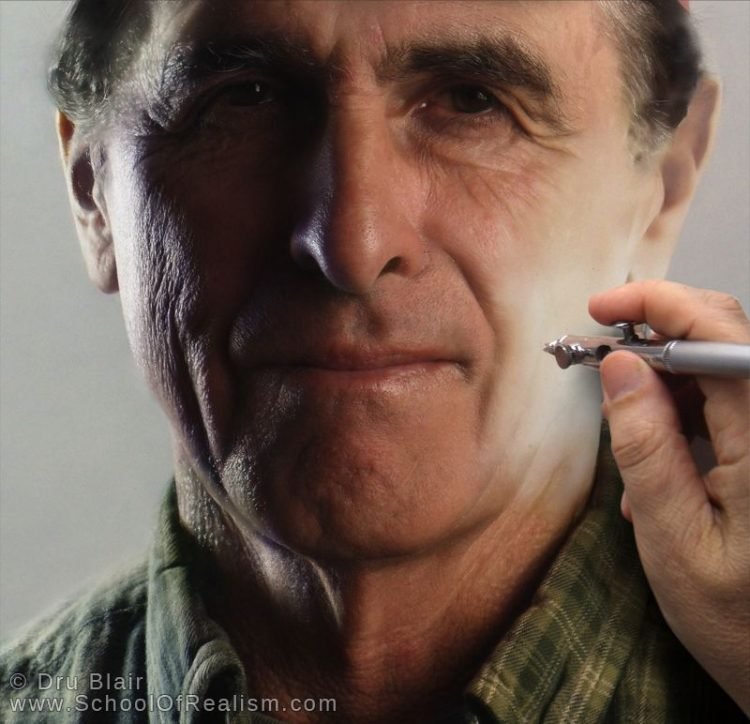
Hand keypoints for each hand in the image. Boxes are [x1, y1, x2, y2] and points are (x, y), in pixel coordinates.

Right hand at [589, 280, 749, 714]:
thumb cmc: (740, 622)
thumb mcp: (674, 540)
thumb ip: (646, 448)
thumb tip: (619, 367)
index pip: (718, 333)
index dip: (657, 305)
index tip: (599, 310)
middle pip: (725, 337)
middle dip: (656, 333)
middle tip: (597, 353)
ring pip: (723, 369)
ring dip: (665, 380)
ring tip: (623, 426)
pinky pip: (729, 407)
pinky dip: (685, 414)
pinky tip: (660, 460)